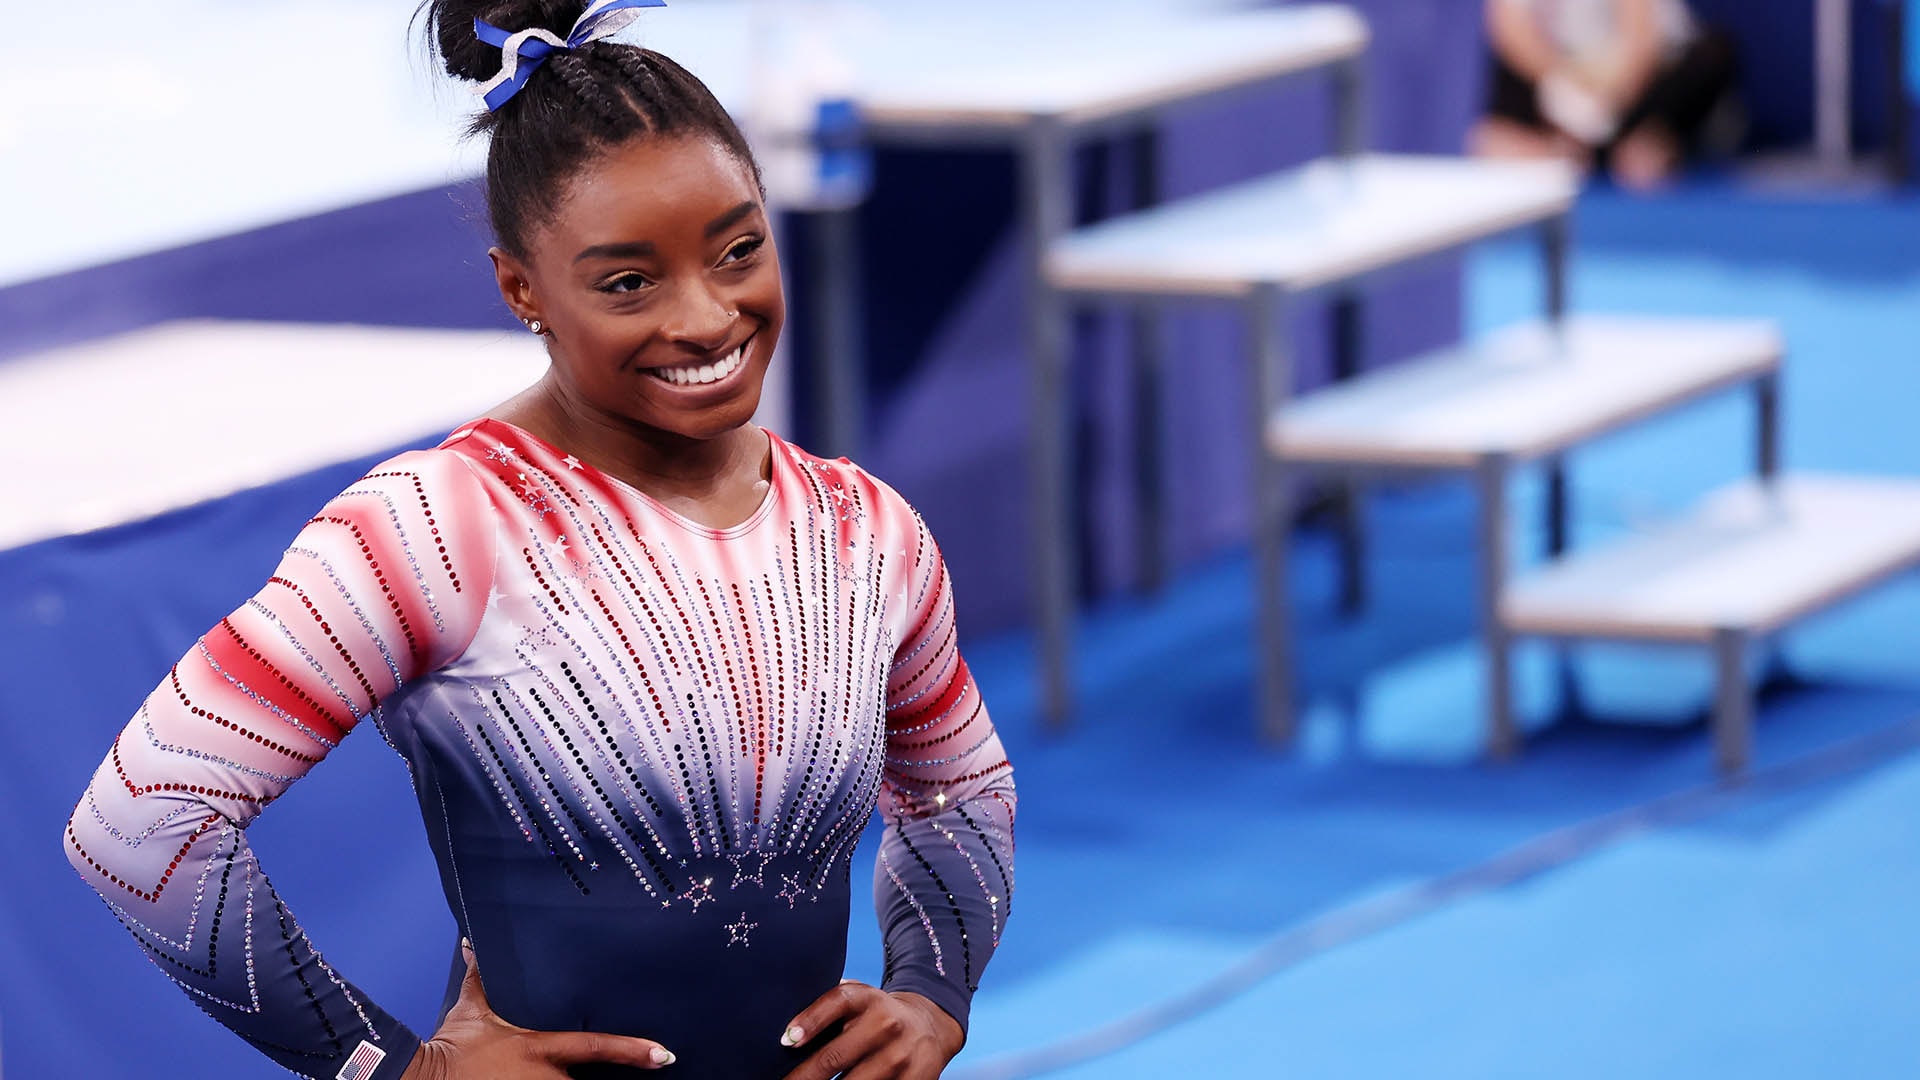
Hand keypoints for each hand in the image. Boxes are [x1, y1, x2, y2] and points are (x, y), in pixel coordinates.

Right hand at [401, 941, 675, 1077]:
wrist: (425, 1076)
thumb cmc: (452, 1043)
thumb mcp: (472, 1008)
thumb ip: (482, 976)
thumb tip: (474, 944)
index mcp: (540, 1046)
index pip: (596, 1046)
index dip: (633, 1050)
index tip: (664, 1055)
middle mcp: (545, 1077)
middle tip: (632, 1068)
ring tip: (568, 1075)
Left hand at [779, 981, 963, 1079]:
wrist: (929, 1027)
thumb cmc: (875, 1016)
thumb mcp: (857, 999)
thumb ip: (826, 1007)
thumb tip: (784, 1031)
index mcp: (867, 999)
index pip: (837, 1002)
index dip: (810, 1021)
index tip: (786, 1041)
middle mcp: (886, 1024)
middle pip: (835, 1057)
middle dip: (802, 1077)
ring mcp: (900, 1056)